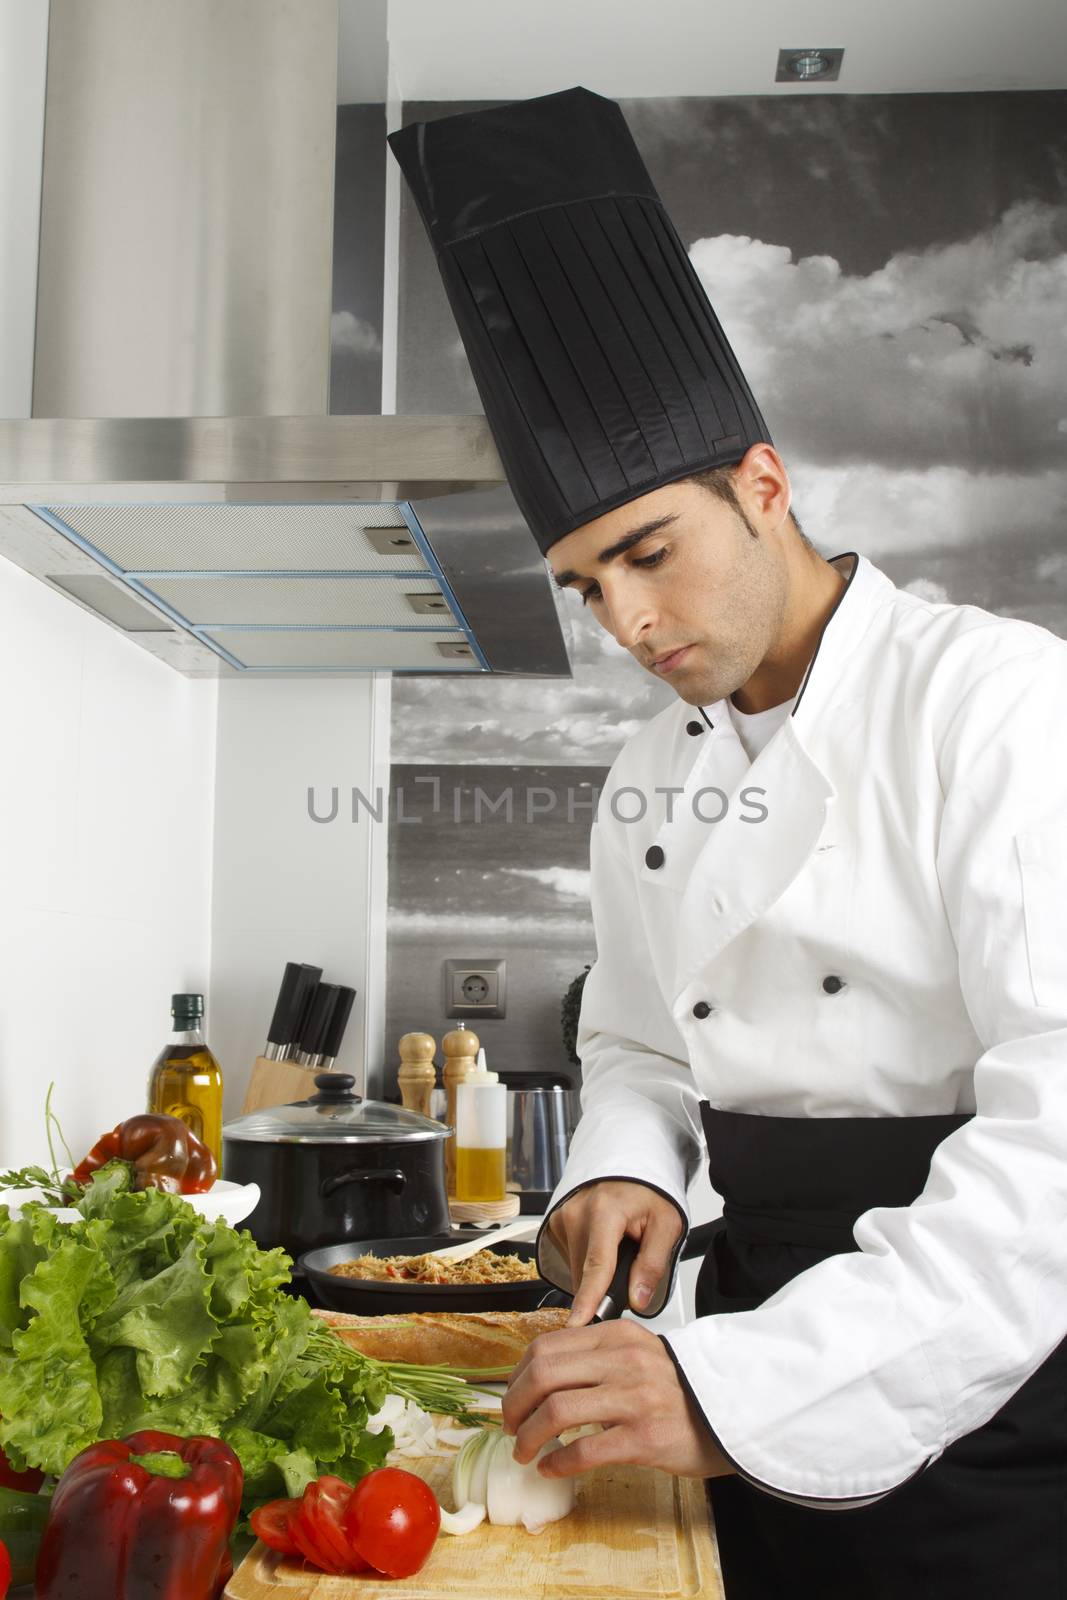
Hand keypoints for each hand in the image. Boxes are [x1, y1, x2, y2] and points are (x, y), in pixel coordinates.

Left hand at [501, 1319, 734, 1479]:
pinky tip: (550, 1468)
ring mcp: (634, 1399)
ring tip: (524, 1451)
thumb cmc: (680, 1389)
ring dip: (529, 1436)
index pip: (546, 1346)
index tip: (512, 1397)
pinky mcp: (644, 1438)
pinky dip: (557, 1462)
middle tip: (510, 1426)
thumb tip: (541, 1376)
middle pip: (544, 1375)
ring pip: (557, 1412)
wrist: (732, 1414)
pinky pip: (585, 1451)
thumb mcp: (638, 1355)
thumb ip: (596, 1357)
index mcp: (616, 1336)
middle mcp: (623, 1361)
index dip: (518, 1376)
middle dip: (514, 1405)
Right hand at [547, 1179, 683, 1324]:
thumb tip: (638, 1300)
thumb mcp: (666, 1224)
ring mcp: (563, 1217)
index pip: (597, 1265)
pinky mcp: (556, 1223)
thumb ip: (653, 1264)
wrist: (630, 1166)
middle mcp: (577, 1213)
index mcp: (605, 1212)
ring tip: (616, 1251)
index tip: (578, 1322)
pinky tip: (601, 1246)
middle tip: (629, 1270)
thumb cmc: (648, 1192)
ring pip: (576, 1270)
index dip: (589, 1299)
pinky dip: (586, 1261)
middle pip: (585, 1274)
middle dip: (605, 1286)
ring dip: (595, 1274)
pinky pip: (570, 1257)